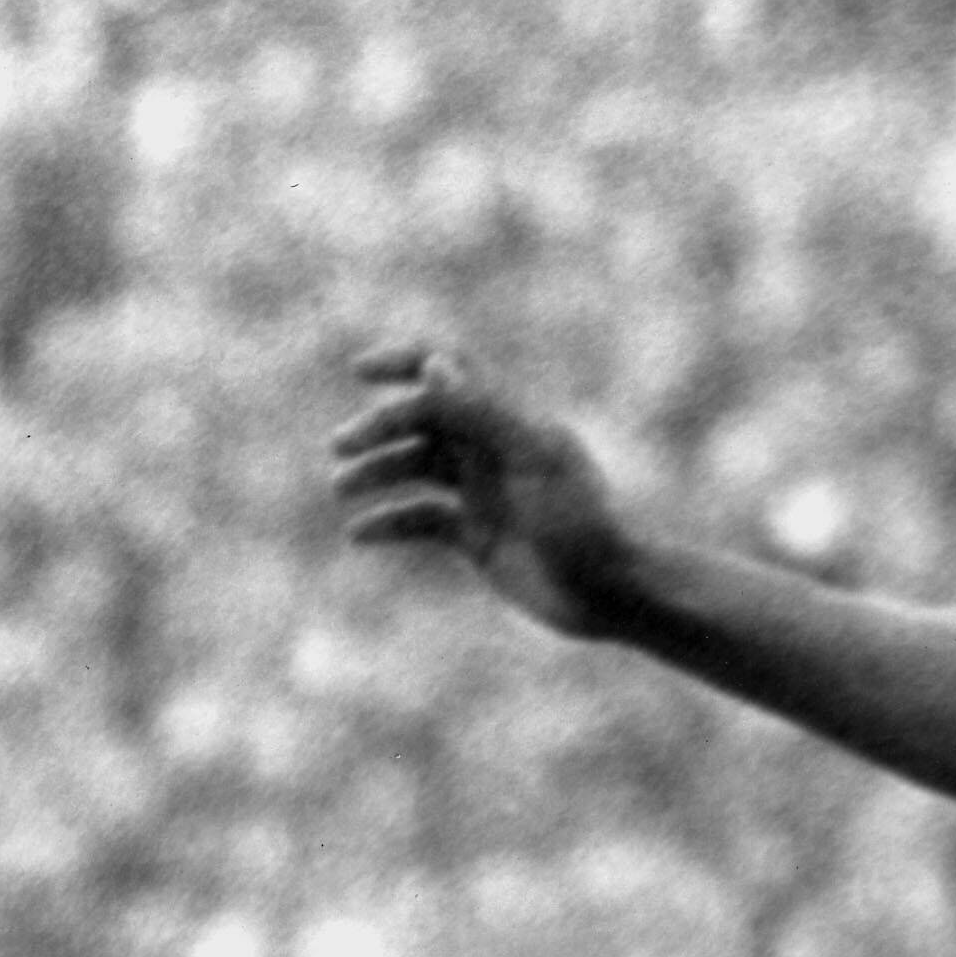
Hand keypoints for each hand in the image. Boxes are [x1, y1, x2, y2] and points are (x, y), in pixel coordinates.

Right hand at [328, 337, 629, 631]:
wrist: (613, 594)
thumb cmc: (583, 522)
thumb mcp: (532, 461)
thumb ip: (483, 411)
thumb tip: (433, 365)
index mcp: (507, 419)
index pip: (448, 370)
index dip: (403, 362)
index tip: (361, 372)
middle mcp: (491, 449)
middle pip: (420, 421)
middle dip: (378, 429)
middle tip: (342, 449)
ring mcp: (481, 492)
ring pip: (414, 468)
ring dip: (376, 472)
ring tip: (343, 489)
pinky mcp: (475, 536)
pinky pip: (420, 520)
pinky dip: (388, 522)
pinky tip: (360, 533)